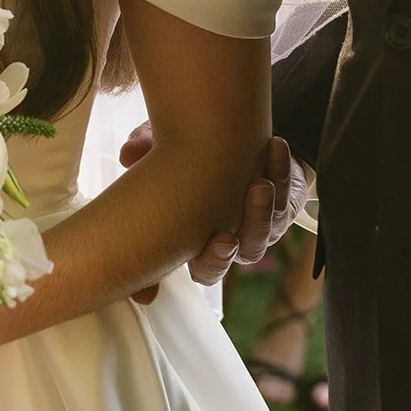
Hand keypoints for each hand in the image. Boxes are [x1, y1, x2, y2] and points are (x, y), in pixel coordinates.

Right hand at [119, 125, 312, 300]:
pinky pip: (283, 203)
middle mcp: (221, 242)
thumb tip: (127, 155)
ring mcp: (253, 231)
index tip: (184, 262)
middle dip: (222, 255)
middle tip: (224, 237)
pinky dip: (281, 176)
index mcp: (188, 238)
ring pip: (259, 237)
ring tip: (259, 184)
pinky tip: (273, 150)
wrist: (242, 137)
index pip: (182, 267)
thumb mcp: (164, 143)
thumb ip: (144, 148)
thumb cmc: (194, 148)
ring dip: (260, 214)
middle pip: (220, 266)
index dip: (181, 272)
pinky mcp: (281, 210)